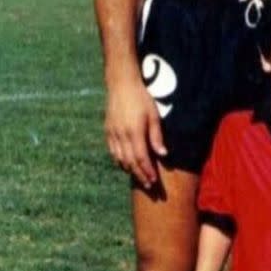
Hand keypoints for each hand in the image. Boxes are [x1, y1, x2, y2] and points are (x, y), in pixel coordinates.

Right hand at [104, 74, 166, 188]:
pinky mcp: (108, 131)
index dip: (147, 171)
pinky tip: (125, 164)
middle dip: (140, 175)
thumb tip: (163, 155)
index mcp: (134, 132)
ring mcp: (112, 133)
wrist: (121, 84)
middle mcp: (121, 135)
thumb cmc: (141, 98)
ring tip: (139, 176)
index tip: (154, 181)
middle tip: (149, 185)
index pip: (141, 158)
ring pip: (120, 158)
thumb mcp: (153, 115)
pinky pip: (112, 151)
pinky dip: (119, 160)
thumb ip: (157, 136)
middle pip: (130, 162)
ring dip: (130, 170)